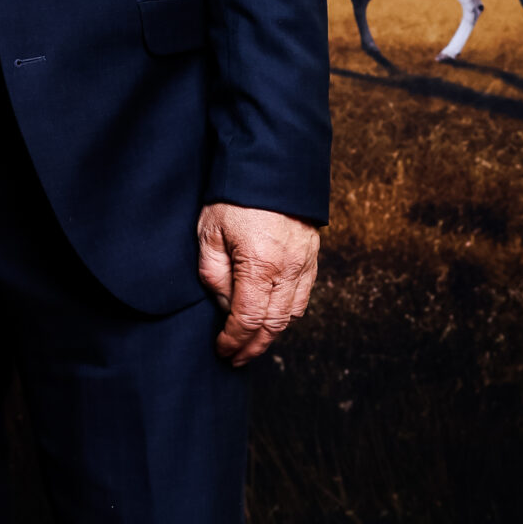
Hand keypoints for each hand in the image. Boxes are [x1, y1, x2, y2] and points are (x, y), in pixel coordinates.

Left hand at [197, 203, 319, 365]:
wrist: (271, 165)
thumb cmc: (235, 197)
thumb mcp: (209, 233)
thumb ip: (214, 274)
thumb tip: (224, 305)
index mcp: (260, 265)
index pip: (248, 319)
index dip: (234, 340)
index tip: (223, 350)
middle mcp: (288, 269)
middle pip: (273, 324)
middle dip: (253, 346)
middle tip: (236, 358)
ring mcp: (305, 263)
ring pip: (292, 314)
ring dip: (272, 334)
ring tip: (252, 344)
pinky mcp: (312, 256)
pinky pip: (303, 296)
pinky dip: (288, 314)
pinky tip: (273, 318)